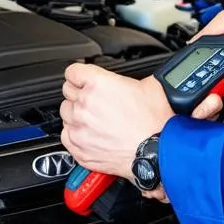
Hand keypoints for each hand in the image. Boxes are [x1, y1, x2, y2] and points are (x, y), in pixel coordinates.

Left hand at [59, 63, 219, 199]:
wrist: (158, 151)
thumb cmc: (156, 122)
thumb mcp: (151, 85)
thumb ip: (133, 77)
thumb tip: (132, 78)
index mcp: (98, 84)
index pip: (72, 72)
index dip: (80, 75)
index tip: (83, 80)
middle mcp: (84, 105)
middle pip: (68, 92)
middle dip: (80, 93)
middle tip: (96, 101)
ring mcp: (79, 128)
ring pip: (66, 114)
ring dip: (77, 114)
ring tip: (96, 119)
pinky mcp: (79, 149)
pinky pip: (66, 135)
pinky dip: (76, 134)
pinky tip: (92, 134)